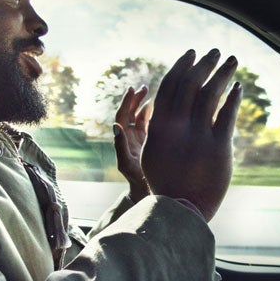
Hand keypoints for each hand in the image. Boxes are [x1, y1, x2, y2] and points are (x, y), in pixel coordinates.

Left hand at [113, 86, 152, 202]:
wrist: (149, 192)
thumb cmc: (137, 181)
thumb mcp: (127, 165)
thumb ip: (120, 147)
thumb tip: (115, 126)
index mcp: (123, 140)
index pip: (122, 116)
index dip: (126, 102)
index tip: (133, 89)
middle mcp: (130, 137)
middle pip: (131, 113)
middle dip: (136, 99)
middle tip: (144, 87)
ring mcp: (141, 139)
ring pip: (142, 117)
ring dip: (146, 104)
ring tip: (154, 92)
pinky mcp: (152, 142)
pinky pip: (152, 124)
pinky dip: (155, 113)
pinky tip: (164, 105)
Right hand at [141, 49, 241, 220]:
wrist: (182, 210)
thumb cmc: (167, 183)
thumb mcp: (153, 154)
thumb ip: (159, 129)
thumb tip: (165, 108)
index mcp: (159, 127)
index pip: (170, 86)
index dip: (181, 66)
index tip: (192, 54)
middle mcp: (177, 127)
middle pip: (191, 84)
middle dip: (204, 64)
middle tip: (215, 52)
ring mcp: (198, 136)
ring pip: (212, 94)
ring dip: (222, 73)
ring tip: (232, 60)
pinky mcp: (219, 147)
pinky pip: (228, 115)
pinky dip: (234, 98)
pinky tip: (239, 88)